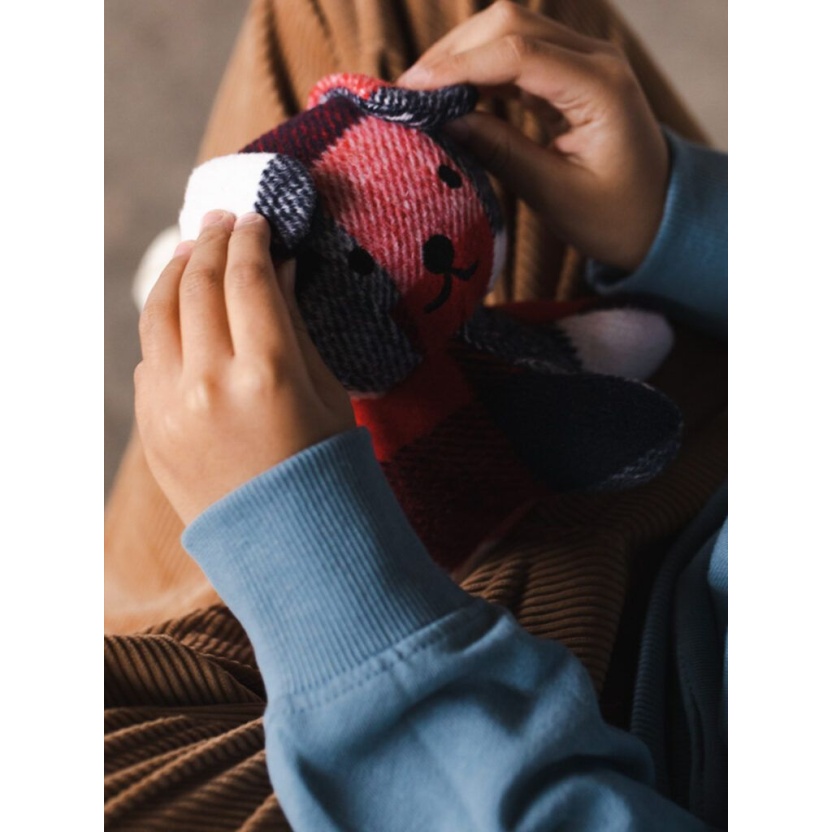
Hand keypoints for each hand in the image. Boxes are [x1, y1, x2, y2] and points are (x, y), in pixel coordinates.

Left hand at [134, 210, 355, 525]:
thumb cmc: (324, 469)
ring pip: (158, 313)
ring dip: (175, 272)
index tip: (257, 222)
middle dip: (211, 243)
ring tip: (193, 251)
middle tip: (222, 221)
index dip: (251, 240)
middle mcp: (210, 384)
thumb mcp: (328, 394)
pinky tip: (182, 315)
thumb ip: (297, 328)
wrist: (287, 547)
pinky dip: (164, 326)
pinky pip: (149, 357)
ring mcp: (171, 408)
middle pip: (199, 285)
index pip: (249, 279)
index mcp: (268, 374)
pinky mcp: (150, 429)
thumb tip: (278, 272)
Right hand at [397, 1, 668, 271]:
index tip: (411, 91)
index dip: (457, 66)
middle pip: (509, 22)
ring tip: (422, 96)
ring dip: (461, 57)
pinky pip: (517, 54)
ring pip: (509, 29)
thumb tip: (445, 122)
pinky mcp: (570, 73)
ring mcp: (584, 60)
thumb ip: (502, 153)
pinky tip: (452, 96)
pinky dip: (479, 70)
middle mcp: (595, 58)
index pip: (518, 52)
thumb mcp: (556, 195)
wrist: (660, 217)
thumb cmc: (616, 217)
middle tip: (407, 94)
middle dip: (452, 53)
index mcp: (600, 87)